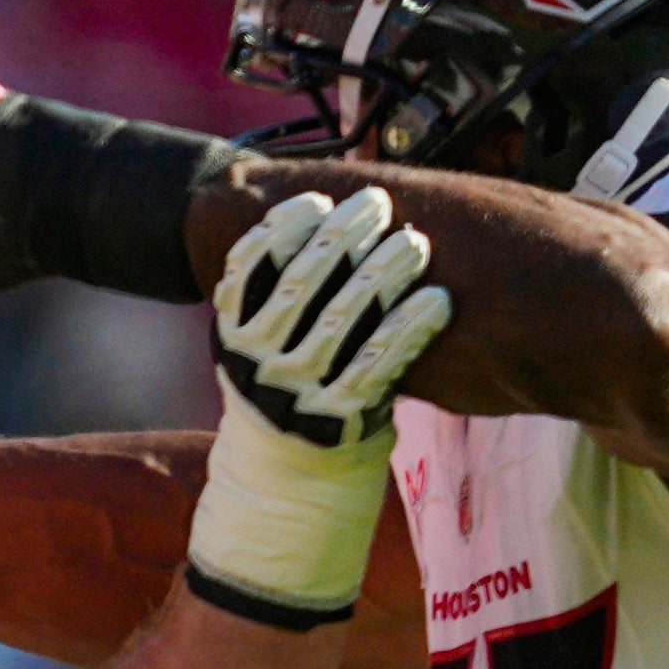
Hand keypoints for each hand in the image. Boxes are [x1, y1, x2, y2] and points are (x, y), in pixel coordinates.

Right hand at [214, 188, 451, 447]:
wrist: (291, 469)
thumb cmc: (291, 378)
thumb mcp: (262, 340)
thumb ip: (274, 292)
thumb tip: (315, 210)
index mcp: (231, 332)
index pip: (248, 268)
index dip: (281, 229)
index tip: (318, 199)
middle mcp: (255, 360)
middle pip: (299, 284)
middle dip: (340, 236)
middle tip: (376, 202)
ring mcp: (295, 390)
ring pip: (342, 320)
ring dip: (382, 274)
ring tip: (414, 242)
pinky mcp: (338, 418)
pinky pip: (380, 365)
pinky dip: (409, 329)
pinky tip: (436, 300)